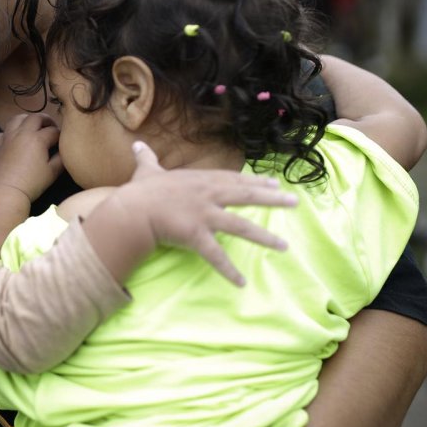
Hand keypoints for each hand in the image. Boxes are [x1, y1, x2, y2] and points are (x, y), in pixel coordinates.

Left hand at [0, 112, 62, 200]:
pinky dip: (8, 133)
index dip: (60, 134)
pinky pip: (1, 133)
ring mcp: (6, 138)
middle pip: (35, 117)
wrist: (4, 193)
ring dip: (26, 119)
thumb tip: (64, 151)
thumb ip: (61, 159)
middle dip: (46, 120)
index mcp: (37, 139)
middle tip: (51, 126)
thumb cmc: (31, 184)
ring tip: (32, 126)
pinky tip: (12, 140)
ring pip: (16, 119)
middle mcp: (21, 133)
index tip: (63, 140)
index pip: (53, 131)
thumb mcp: (52, 173)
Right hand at [117, 141, 292, 285]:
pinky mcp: (197, 236)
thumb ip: (147, 157)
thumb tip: (137, 144)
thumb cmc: (141, 190)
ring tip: (284, 247)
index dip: (256, 181)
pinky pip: (216, 256)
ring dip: (264, 237)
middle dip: (273, 199)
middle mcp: (209, 196)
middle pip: (247, 196)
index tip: (275, 182)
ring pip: (241, 227)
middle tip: (294, 202)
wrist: (132, 209)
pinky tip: (241, 283)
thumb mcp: (147, 170)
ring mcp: (205, 216)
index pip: (234, 179)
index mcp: (201, 180)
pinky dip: (228, 270)